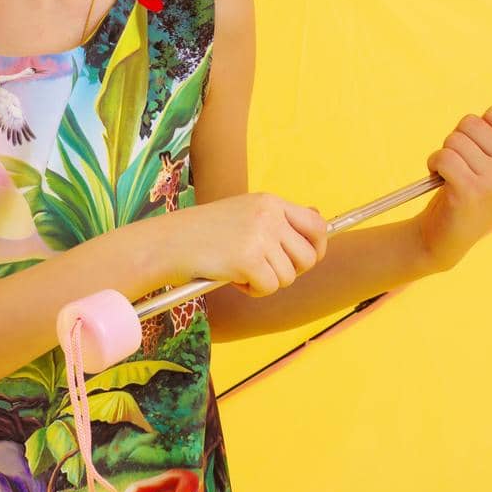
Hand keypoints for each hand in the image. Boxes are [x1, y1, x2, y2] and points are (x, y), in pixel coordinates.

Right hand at [157, 192, 328, 296]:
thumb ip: (280, 219)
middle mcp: (269, 215)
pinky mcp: (248, 259)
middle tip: (265, 270)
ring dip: (266, 282)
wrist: (170, 242)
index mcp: (270, 202)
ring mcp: (260, 236)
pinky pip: (268, 288)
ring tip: (241, 270)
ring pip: (288, 277)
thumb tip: (320, 220)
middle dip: (291, 271)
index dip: (318, 247)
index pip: (316, 225)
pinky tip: (233, 277)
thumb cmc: (205, 232)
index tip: (305, 260)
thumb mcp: (246, 213)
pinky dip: (253, 290)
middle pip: (308, 257)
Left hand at [414, 88, 491, 272]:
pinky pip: (443, 156)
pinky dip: (434, 164)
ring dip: (444, 155)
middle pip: (471, 123)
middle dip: (457, 141)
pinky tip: (441, 182)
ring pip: (454, 139)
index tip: (478, 154)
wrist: (447, 235)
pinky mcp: (471, 190)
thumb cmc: (469, 189)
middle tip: (462, 168)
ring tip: (451, 177)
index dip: (475, 130)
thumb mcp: (491, 155)